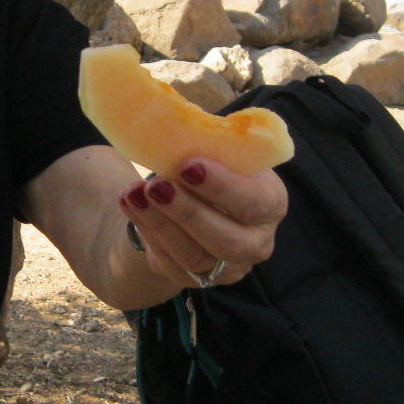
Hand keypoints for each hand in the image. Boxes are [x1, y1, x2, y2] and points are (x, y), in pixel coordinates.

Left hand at [119, 157, 286, 288]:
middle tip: (155, 185)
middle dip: (188, 212)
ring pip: (195, 257)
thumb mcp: (223, 153)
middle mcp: (257, 242)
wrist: (197, 201)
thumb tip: (178, 124)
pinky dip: (149, 234)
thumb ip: (211, 145)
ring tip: (133, 194)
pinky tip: (131, 207)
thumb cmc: (215, 168)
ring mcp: (229, 267)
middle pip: (227, 240)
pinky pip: (172, 264)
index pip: (254, 203)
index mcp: (271, 203)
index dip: (222, 187)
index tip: (188, 165)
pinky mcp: (199, 280)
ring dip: (160, 224)